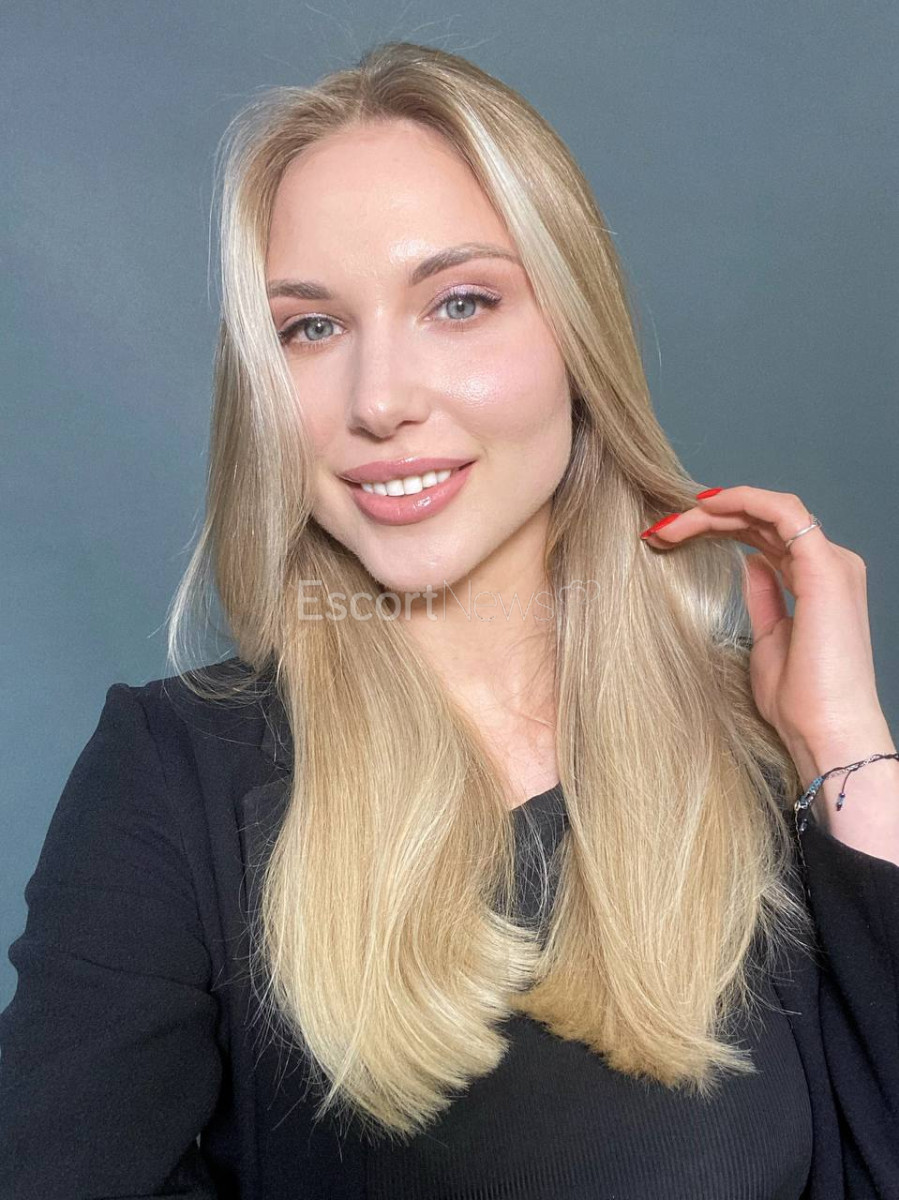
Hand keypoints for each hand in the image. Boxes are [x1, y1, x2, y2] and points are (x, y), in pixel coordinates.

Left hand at [639, 485, 887, 759]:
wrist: (824, 731)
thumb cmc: (800, 701)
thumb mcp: (769, 640)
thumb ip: (764, 598)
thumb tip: (753, 565)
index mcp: (816, 582)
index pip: (763, 536)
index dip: (716, 530)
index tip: (669, 539)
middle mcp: (828, 566)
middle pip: (761, 522)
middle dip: (706, 519)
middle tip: (659, 530)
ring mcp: (830, 564)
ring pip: (767, 511)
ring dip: (716, 510)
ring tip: (672, 524)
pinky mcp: (825, 567)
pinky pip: (783, 512)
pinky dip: (743, 501)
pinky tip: (707, 507)